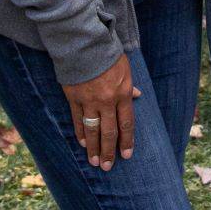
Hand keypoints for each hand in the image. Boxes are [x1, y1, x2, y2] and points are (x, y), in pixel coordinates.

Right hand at [63, 54, 139, 170]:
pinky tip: (82, 143)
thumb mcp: (124, 67)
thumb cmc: (107, 53)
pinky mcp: (74, 98)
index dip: (126, 141)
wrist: (84, 43)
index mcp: (123, 93)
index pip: (126, 123)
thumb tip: (136, 96)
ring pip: (93, 130)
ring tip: (94, 161)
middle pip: (110, 132)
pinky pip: (78, 120)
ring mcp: (89, 101)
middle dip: (110, 151)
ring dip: (94, 148)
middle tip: (108, 167)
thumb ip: (129, 85)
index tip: (126, 155)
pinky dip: (80, 133)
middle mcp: (107, 100)